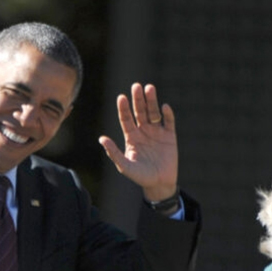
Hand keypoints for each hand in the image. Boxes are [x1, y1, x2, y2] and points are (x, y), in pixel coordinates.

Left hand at [99, 83, 177, 201]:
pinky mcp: (170, 136)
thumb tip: (101, 138)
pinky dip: (167, 114)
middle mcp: (143, 131)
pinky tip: (164, 107)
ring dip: (152, 101)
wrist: (159, 184)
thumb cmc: (140, 176)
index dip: (123, 108)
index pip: (126, 119)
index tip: (121, 97)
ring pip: (153, 113)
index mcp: (132, 136)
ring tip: (149, 88)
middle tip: (136, 86)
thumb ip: (113, 152)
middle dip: (138, 99)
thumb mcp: (124, 166)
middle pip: (140, 111)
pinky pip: (169, 122)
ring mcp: (157, 132)